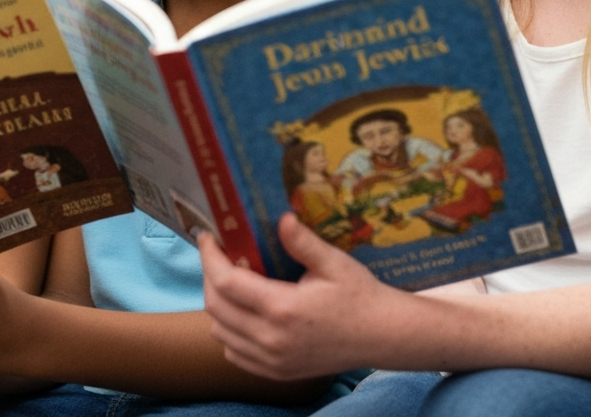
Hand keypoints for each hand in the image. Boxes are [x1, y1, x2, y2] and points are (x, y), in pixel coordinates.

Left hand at [199, 212, 406, 379]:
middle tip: (217, 252)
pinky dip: (227, 330)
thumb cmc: (359, 294)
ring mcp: (273, 361)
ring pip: (220, 331)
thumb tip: (282, 218)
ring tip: (229, 277)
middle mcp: (272, 339)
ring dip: (216, 302)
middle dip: (208, 274)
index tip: (208, 235)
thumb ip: (303, 242)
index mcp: (283, 309)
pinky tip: (241, 310)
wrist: (382, 336)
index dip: (210, 257)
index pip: (226, 282)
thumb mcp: (334, 262)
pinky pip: (234, 353)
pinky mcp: (276, 372)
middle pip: (216, 306)